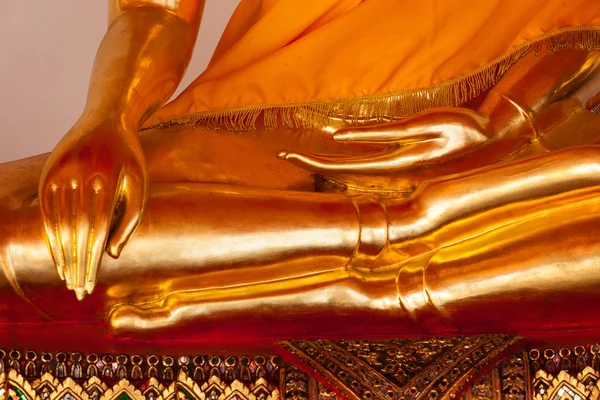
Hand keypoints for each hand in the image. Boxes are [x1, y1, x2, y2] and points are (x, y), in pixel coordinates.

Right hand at [39, 121, 146, 299]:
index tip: (91, 283)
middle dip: (77, 263)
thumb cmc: (128, 157)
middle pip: (76, 230)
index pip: (96, 229)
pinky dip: (50, 234)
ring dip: (62, 254)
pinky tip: (56, 255)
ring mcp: (61, 171)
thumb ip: (129, 218)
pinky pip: (46, 210)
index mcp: (107, 176)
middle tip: (78, 290)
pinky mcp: (49, 172)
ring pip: (59, 222)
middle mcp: (80, 173)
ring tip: (68, 279)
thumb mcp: (139, 182)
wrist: (107, 119)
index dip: (92, 259)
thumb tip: (113, 255)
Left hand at [278, 108, 489, 175]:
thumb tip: (338, 138)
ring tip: (301, 153)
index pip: (341, 167)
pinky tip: (336, 144)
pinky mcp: (405, 162)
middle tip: (283, 156)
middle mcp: (391, 173)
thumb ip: (379, 135)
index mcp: (393, 166)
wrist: (496, 140)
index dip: (312, 162)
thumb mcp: (421, 125)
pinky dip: (348, 154)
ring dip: (326, 161)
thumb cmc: (463, 129)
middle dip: (311, 164)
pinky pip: (368, 160)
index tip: (286, 156)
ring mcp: (398, 170)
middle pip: (341, 172)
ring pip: (352, 168)